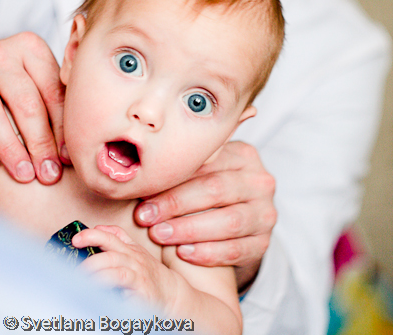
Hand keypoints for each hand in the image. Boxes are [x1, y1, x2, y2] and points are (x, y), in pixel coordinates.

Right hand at [0, 32, 67, 183]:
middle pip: (28, 104)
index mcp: (31, 48)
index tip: (68, 158)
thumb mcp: (35, 76)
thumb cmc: (17, 79)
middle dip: (40, 143)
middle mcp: (4, 55)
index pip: (53, 92)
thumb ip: (53, 96)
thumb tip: (70, 150)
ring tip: (25, 175)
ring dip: (13, 149)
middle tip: (50, 174)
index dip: (62, 128)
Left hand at [73, 225, 176, 311]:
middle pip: (110, 255)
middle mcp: (133, 260)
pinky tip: (99, 296)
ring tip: (83, 283)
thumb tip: (98, 227)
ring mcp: (138, 276)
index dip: (92, 235)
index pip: (110, 236)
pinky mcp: (141, 294)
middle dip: (91, 261)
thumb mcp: (135, 250)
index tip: (76, 239)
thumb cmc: (148, 272)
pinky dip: (112, 292)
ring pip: (116, 272)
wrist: (172, 292)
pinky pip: (126, 293)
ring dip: (98, 276)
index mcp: (129, 249)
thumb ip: (118, 237)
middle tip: (75, 270)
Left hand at [134, 141, 276, 291]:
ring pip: (229, 222)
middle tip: (146, 216)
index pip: (208, 164)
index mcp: (245, 156)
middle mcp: (260, 182)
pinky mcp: (263, 243)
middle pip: (217, 190)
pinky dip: (208, 253)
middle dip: (176, 204)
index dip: (174, 180)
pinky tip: (183, 253)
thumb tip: (144, 169)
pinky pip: (236, 250)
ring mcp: (265, 214)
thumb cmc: (212, 189)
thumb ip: (186, 167)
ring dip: (189, 229)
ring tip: (160, 235)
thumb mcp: (205, 171)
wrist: (239, 220)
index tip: (144, 194)